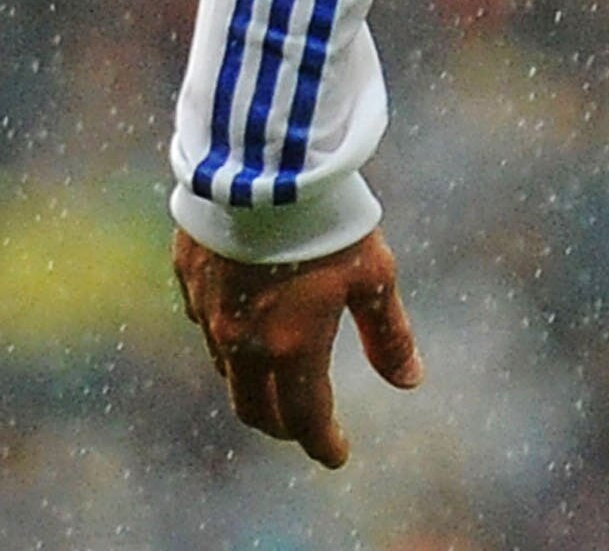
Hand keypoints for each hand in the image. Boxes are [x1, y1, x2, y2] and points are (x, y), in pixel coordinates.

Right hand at [173, 224, 420, 468]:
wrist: (266, 162)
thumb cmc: (330, 217)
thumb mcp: (374, 273)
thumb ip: (388, 334)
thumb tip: (411, 381)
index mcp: (290, 347)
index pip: (306, 418)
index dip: (323, 442)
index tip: (337, 454)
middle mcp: (242, 342)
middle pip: (255, 408)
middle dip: (283, 424)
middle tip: (305, 425)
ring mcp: (209, 312)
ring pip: (226, 370)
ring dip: (252, 384)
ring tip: (277, 377)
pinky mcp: (190, 277)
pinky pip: (205, 324)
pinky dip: (227, 338)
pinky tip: (244, 322)